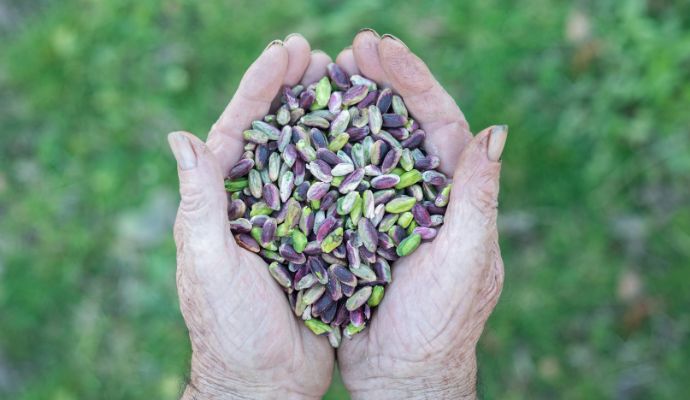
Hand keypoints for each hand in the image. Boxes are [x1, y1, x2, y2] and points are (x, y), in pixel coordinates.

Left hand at [168, 35, 336, 399]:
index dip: (259, 88)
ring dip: (326, 120)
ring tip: (348, 84)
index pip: (238, 131)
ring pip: (310, 158)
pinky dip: (350, 166)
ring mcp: (289, 221)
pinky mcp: (319, 242)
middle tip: (321, 56)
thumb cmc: (229, 329)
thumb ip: (199, 202)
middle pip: (277, 135)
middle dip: (296, 92)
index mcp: (222, 203)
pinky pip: (336, 195)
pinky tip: (371, 142)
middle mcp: (255, 204)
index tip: (285, 53)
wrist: (267, 382)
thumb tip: (180, 136)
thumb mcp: (207, 261)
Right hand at [335, 31, 507, 398]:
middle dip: (380, 82)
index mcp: (454, 194)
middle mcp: (422, 194)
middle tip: (351, 48)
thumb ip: (477, 199)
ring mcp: (387, 209)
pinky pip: (341, 182)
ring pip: (369, 147)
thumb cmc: (440, 325)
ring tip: (325, 75)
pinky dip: (325, 154)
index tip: (382, 48)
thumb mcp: (466, 260)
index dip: (413, 80)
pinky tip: (303, 132)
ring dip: (350, 110)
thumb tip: (495, 131)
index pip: (439, 122)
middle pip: (402, 124)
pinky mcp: (357, 228)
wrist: (401, 373)